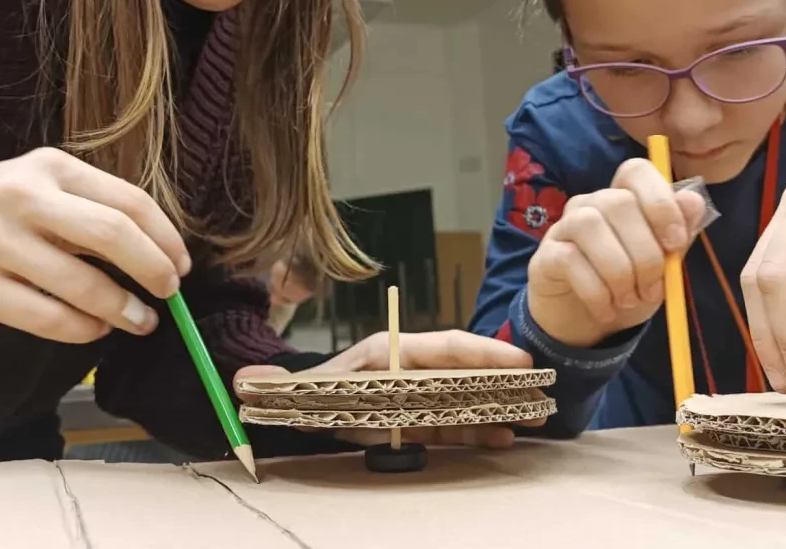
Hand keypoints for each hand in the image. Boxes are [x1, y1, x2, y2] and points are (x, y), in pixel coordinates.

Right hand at [0, 148, 191, 342]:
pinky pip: (47, 317)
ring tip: (141, 321)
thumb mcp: (42, 185)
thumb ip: (92, 207)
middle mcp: (26, 199)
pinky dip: (83, 328)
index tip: (180, 264)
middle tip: (168, 292)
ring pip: (82, 284)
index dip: (164, 237)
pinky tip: (95, 329)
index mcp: (52, 168)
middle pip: (112, 235)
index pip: (128, 200)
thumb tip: (158, 251)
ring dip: (122, 309)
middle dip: (153, 269)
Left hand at [237, 329, 542, 448]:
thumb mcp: (303, 386)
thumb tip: (245, 384)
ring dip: (500, 408)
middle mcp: (415, 370)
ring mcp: (424, 396)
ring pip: (469, 398)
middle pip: (466, 370)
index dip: (481, 352)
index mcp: (393, 353)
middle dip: (503, 380)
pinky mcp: (425, 421)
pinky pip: (458, 425)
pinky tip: (501, 440)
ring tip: (533, 418)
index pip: (443, 346)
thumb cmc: (316, 387)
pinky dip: (479, 432)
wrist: (313, 400)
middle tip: (540, 392)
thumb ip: (280, 386)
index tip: (515, 360)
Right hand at [526, 159, 707, 347]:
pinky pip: (569, 260)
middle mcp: (592, 203)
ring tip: (628, 300)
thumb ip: (678, 235)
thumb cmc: (628, 286)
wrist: (585, 322)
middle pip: (619, 202)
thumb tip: (695, 201)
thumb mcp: (662, 266)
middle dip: (645, 254)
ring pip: (590, 226)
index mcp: (624, 199)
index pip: (636, 171)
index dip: (660, 200)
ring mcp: (565, 226)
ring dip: (619, 272)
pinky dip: (596, 292)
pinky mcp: (546, 254)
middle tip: (653, 291)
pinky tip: (606, 310)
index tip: (676, 242)